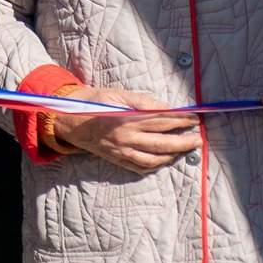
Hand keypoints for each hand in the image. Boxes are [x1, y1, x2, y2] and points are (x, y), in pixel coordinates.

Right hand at [52, 85, 200, 172]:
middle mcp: (125, 138)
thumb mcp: (114, 94)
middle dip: (183, 141)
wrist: (65, 119)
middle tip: (196, 139)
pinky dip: (155, 166)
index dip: (180, 120)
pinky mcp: (116, 159)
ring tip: (183, 150)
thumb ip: (140, 101)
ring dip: (172, 155)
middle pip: (163, 143)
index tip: (194, 119)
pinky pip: (140, 168)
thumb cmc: (89, 102)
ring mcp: (121, 151)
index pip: (161, 121)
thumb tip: (165, 108)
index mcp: (126, 119)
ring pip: (154, 159)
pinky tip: (163, 160)